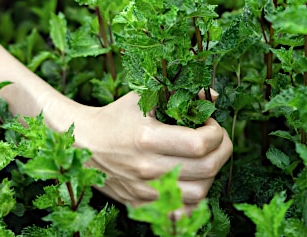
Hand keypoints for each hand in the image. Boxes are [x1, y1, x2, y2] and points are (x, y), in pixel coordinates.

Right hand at [72, 92, 232, 211]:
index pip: (200, 144)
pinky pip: (181, 213)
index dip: (215, 132)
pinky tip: (191, 180)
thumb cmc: (116, 117)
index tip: (209, 123)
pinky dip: (194, 200)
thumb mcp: (143, 98)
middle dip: (222, 150)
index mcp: (147, 138)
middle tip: (215, 139)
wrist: (84, 142)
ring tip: (204, 158)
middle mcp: (147, 168)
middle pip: (206, 169)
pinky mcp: (142, 204)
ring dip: (211, 174)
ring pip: (199, 194)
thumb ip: (179, 94)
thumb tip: (211, 95)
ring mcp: (144, 190)